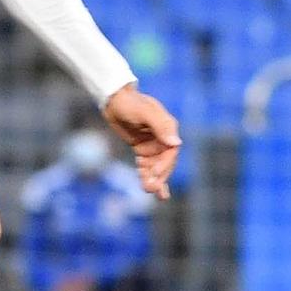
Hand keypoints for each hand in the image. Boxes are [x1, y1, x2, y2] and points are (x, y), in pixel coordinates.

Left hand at [102, 85, 181, 200]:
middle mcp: (163, 138)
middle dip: (159, 175)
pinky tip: (150, 189)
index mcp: (167, 128)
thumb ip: (160, 126)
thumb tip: (176, 143)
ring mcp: (153, 144)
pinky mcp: (142, 149)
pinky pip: (147, 166)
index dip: (164, 164)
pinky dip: (148, 177)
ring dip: (154, 179)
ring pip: (156, 166)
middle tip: (151, 188)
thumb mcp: (144, 112)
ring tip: (149, 191)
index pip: (171, 151)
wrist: (113, 100)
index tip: (155, 174)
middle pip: (165, 161)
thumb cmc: (129, 103)